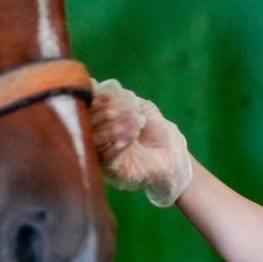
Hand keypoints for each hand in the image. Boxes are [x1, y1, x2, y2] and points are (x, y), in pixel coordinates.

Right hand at [90, 78, 192, 206]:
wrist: (174, 156)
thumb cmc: (157, 132)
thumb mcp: (142, 109)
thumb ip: (125, 99)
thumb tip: (102, 88)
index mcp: (101, 125)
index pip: (88, 113)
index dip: (95, 104)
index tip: (106, 98)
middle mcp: (98, 141)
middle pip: (88, 127)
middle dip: (103, 116)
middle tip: (120, 110)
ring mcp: (103, 158)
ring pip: (96, 143)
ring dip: (112, 130)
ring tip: (133, 123)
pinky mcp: (112, 173)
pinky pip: (107, 160)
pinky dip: (117, 146)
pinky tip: (130, 137)